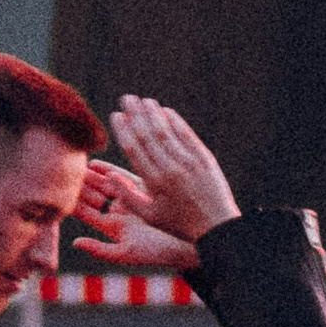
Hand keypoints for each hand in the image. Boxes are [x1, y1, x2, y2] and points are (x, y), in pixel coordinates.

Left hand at [71, 154, 199, 276]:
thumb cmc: (158, 252)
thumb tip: (75, 242)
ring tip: (73, 164)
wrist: (188, 242)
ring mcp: (132, 198)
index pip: (87, 212)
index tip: (56, 191)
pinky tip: (94, 164)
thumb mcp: (126, 253)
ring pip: (106, 184)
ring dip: (90, 176)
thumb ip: (100, 249)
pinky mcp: (144, 188)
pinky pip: (123, 176)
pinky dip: (108, 170)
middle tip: (61, 171)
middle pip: (93, 194)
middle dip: (79, 184)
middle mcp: (120, 211)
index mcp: (114, 227)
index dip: (72, 201)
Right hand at [111, 98, 239, 247]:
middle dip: (136, 113)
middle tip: (126, 98)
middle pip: (148, 134)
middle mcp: (171, 168)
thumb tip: (108, 176)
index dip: (124, 129)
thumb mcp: (149, 216)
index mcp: (154, 182)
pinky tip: (166, 111)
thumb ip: (127, 196)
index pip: (134, 148)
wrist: (217, 228)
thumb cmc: (179, 223)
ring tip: (143, 100)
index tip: (116, 115)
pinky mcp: (204, 158)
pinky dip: (175, 121)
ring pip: (166, 131)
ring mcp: (189, 162)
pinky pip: (187, 134)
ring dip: (153, 112)